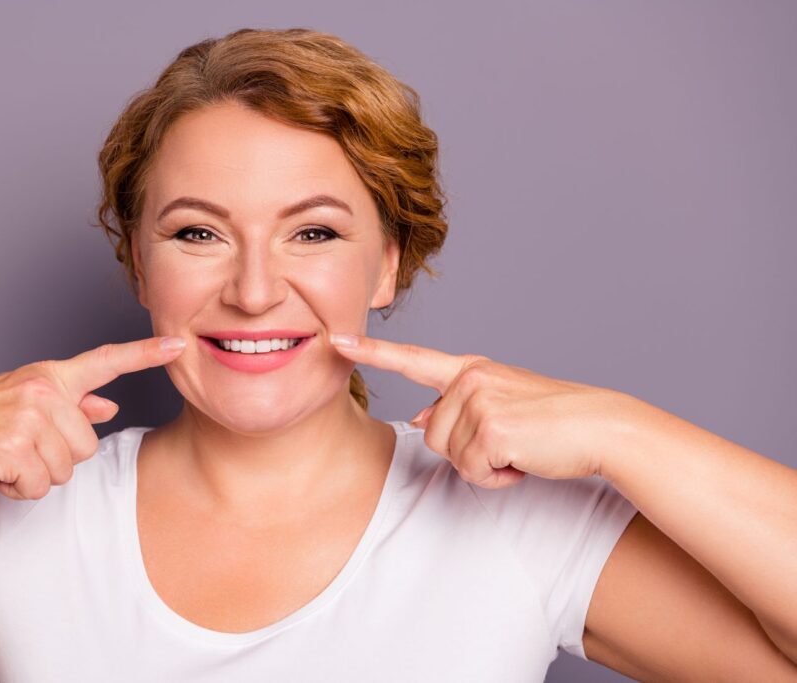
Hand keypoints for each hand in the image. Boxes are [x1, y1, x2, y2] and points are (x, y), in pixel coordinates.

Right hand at [0, 336, 186, 499]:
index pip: (107, 361)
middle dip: (57, 458)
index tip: (179, 346)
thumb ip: (70, 402)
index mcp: (49, 376)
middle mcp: (44, 392)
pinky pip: (39, 487)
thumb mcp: (22, 400)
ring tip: (5, 456)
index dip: (145, 354)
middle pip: (88, 446)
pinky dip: (17, 489)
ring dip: (36, 475)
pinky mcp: (15, 449)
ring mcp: (30, 419)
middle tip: (19, 446)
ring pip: (66, 470)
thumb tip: (109, 405)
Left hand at [330, 333, 626, 488]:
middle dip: (465, 452)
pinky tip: (523, 459)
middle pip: (431, 435)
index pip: (412, 358)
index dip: (371, 352)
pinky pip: (473, 471)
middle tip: (508, 442)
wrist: (599, 426)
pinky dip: (498, 477)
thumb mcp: (499, 403)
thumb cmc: (551, 419)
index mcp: (469, 369)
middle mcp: (469, 378)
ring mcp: (478, 400)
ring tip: (518, 447)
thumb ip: (457, 407)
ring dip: (483, 465)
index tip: (335, 340)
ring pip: (450, 456)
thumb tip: (418, 418)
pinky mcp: (491, 427)